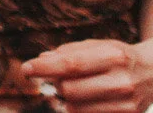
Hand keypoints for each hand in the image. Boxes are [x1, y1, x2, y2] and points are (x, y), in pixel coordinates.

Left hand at [23, 39, 152, 111]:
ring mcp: (126, 105)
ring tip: (79, 87)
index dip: (44, 68)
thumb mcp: (98, 45)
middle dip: (57, 83)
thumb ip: (68, 52)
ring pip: (74, 108)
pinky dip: (79, 108)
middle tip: (60, 77)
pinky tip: (88, 98)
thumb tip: (41, 60)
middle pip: (69, 90)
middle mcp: (121, 82)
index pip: (70, 65)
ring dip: (67, 98)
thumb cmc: (118, 57)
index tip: (26, 69)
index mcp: (113, 57)